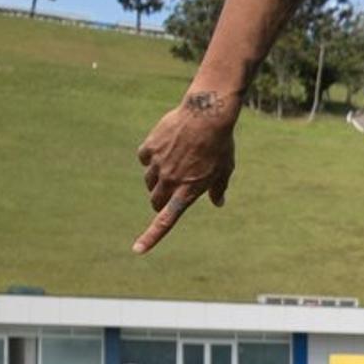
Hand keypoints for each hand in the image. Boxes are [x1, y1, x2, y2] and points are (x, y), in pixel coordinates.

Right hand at [133, 93, 237, 252]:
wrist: (208, 114)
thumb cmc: (221, 144)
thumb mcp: (225, 169)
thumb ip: (218, 188)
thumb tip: (218, 203)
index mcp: (188, 191)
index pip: (166, 221)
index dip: (151, 237)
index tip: (138, 250)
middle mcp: (170, 181)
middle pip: (155, 200)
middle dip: (160, 201)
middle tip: (170, 192)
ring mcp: (158, 164)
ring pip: (149, 181)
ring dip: (156, 180)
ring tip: (173, 165)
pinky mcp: (150, 147)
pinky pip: (144, 158)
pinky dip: (151, 157)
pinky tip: (164, 148)